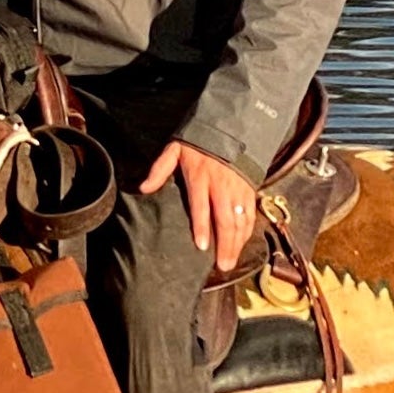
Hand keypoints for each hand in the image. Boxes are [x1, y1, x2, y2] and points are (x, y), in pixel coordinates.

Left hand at [140, 140, 256, 263]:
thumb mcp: (174, 150)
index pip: (201, 207)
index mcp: (201, 178)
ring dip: (237, 243)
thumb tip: (143, 188)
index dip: (202, 227)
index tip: (202, 247)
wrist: (228, 127)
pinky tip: (242, 244)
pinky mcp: (249, 189)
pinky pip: (250, 213)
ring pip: (240, 220)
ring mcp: (237, 189)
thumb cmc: (197, 143)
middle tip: (222, 266)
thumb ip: (160, 170)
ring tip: (231, 262)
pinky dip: (248, 230)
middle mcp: (221, 186)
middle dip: (225, 244)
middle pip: (225, 219)